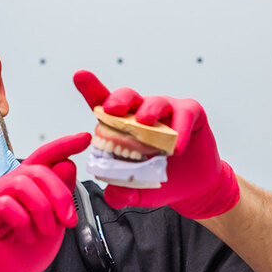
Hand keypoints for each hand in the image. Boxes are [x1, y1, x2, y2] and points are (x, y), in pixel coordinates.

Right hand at [0, 133, 87, 271]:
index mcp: (25, 185)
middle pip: (38, 170)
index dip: (63, 145)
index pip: (44, 157)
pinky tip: (25, 237)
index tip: (85, 137)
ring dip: (43, 210)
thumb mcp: (55, 222)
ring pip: (23, 185)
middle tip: (68, 221)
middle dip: (60, 195)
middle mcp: (6, 185)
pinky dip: (23, 223)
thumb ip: (61, 195)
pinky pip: (7, 205)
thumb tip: (68, 164)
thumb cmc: (26, 254)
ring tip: (45, 232)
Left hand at [73, 70, 238, 218]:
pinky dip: (181, 128)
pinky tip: (177, 146)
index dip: (91, 88)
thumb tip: (113, 195)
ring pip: (156, 103)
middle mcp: (142, 113)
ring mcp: (167, 112)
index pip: (103, 104)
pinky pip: (185, 114)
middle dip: (118, 100)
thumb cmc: (159, 181)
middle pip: (127, 98)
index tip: (80, 76)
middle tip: (112, 109)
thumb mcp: (136, 191)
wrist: (192, 188)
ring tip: (146, 123)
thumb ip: (122, 192)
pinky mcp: (191, 114)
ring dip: (149, 111)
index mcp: (122, 126)